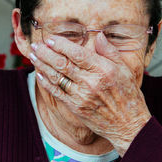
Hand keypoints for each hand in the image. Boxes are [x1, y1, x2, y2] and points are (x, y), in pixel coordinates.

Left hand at [29, 33, 151, 155]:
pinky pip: (57, 93)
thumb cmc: (128, 95)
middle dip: (46, 53)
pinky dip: (46, 82)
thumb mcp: (125, 69)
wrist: (128, 125)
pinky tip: (39, 73)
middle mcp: (91, 82)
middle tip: (36, 45)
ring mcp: (82, 96)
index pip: (77, 53)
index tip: (50, 38)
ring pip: (56, 77)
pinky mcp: (76, 107)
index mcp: (104, 69)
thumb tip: (99, 35)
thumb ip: (110, 51)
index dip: (60, 44)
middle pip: (62, 63)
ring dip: (42, 65)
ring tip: (33, 56)